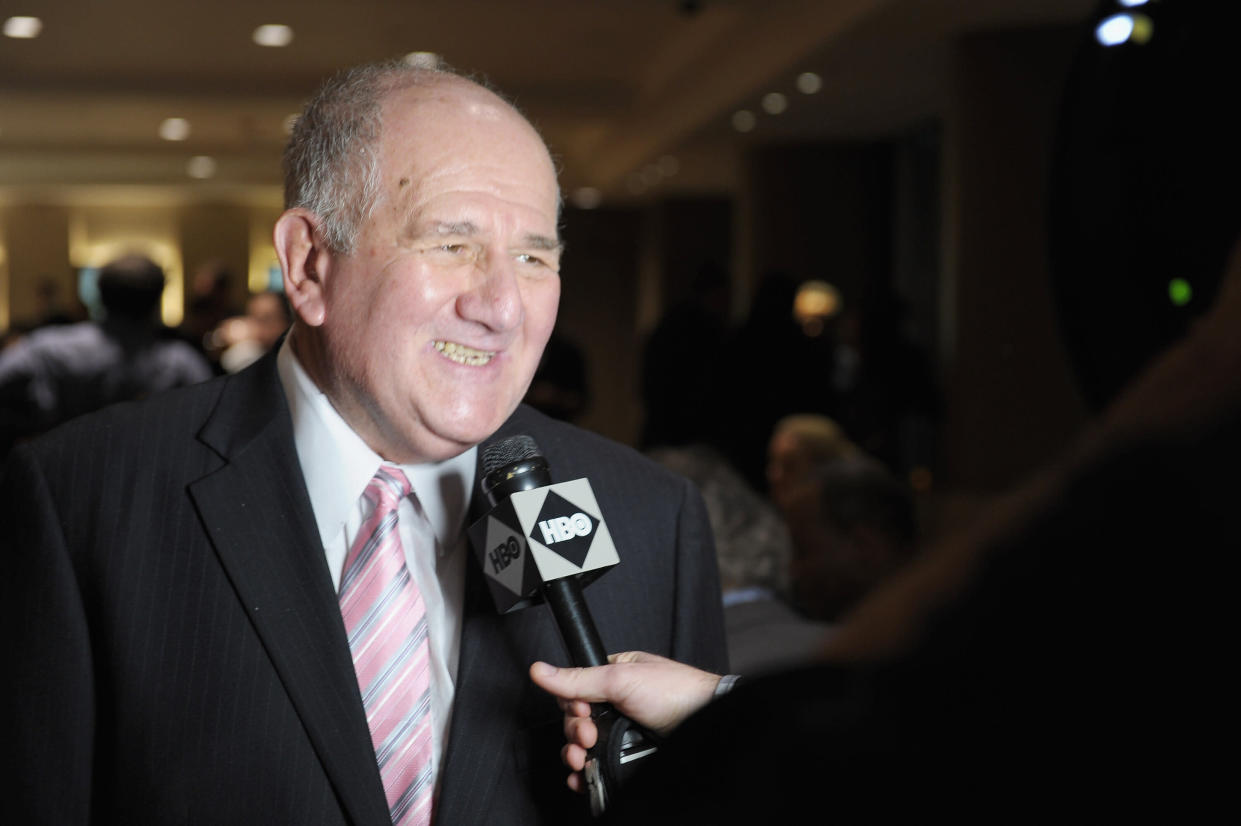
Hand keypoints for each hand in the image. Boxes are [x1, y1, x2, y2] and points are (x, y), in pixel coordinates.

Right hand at [528, 651, 721, 791]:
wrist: (705, 720)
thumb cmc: (675, 691)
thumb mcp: (620, 679)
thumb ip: (578, 678)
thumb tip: (541, 670)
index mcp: (612, 677)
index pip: (574, 691)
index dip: (571, 707)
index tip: (582, 713)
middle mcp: (616, 704)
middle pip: (576, 722)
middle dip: (575, 733)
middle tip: (589, 736)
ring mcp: (622, 732)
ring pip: (584, 746)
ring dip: (575, 755)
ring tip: (582, 759)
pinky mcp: (627, 756)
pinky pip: (597, 766)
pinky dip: (586, 774)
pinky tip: (583, 777)